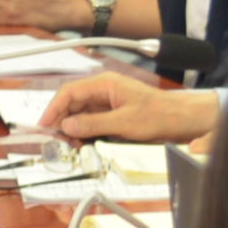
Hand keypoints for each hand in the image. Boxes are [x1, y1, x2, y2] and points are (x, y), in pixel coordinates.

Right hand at [40, 70, 205, 144]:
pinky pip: (92, 120)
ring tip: (71, 144)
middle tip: (56, 139)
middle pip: (73, 103)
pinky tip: (84, 142)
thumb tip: (68, 125)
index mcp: (105, 83)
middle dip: (62, 120)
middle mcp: (105, 90)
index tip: (44, 124)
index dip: (53, 108)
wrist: (182, 119)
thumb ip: (93, 124)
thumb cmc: (160, 114)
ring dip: (74, 128)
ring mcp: (109, 101)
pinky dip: (85, 131)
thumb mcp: (124, 123)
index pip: (69, 92)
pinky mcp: (114, 112)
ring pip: (81, 113)